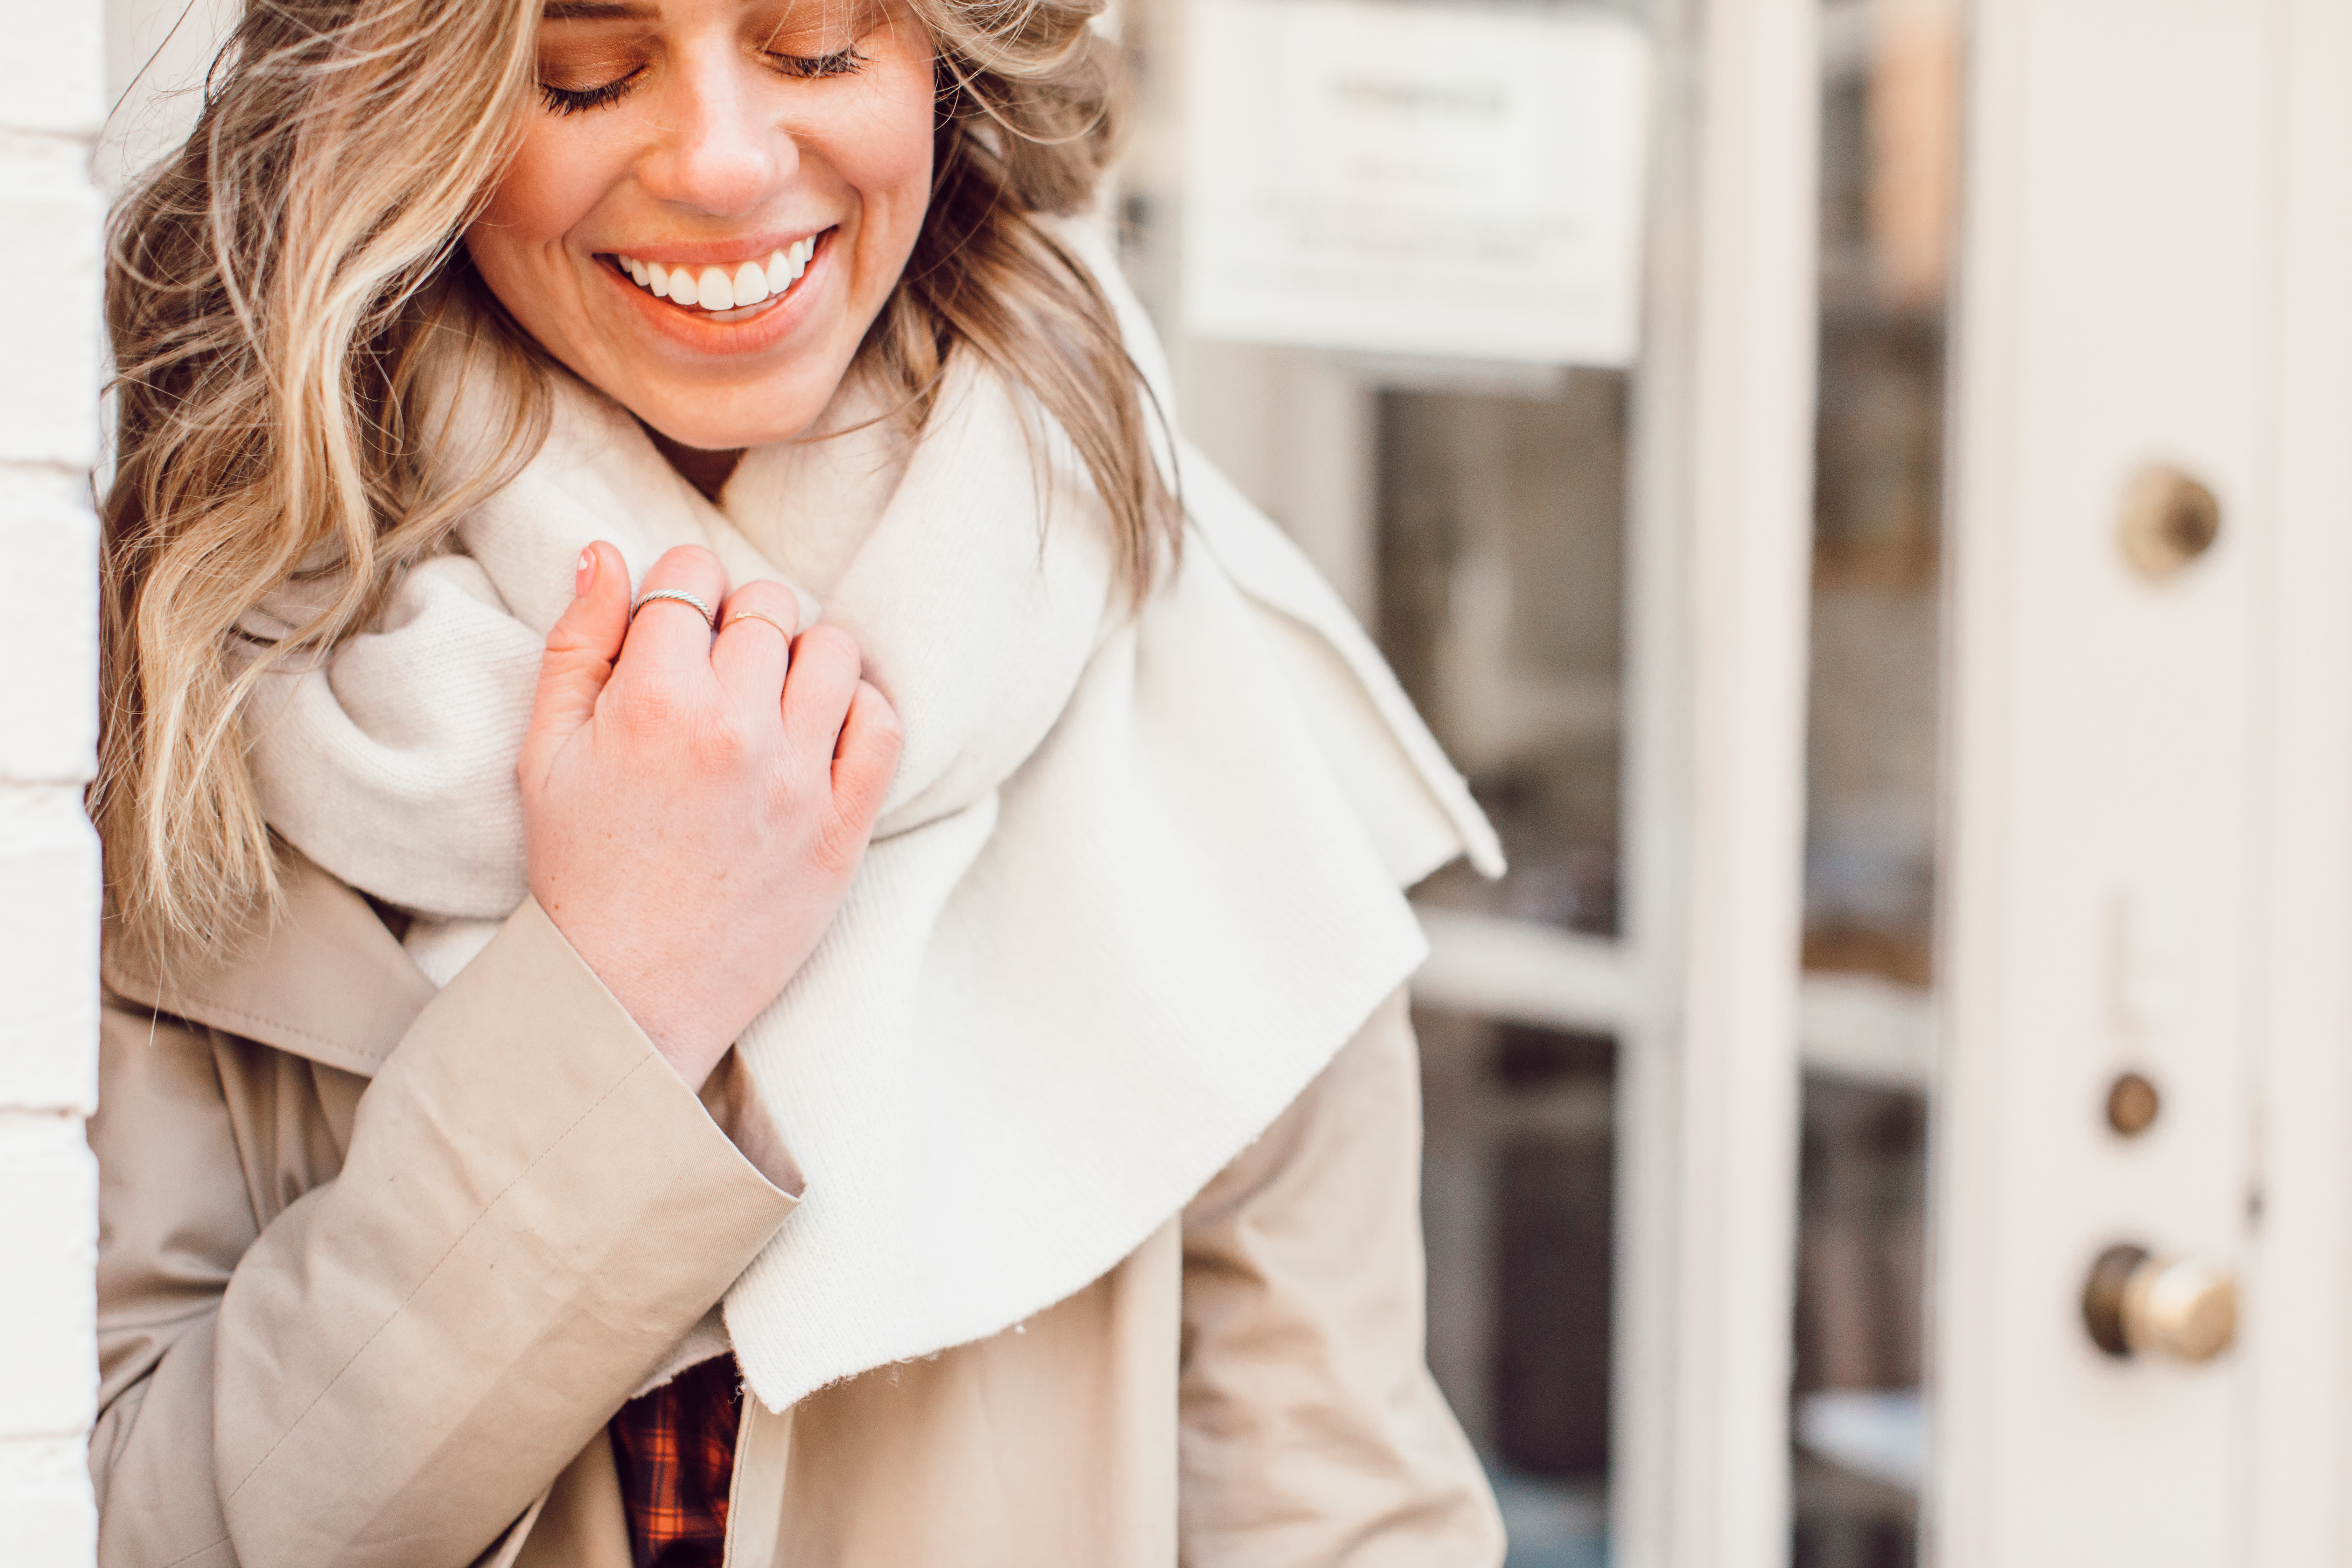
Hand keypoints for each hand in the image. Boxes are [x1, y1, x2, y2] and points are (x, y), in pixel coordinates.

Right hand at [517, 542, 900, 1087]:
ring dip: (801, 658)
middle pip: (766, 606)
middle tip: (713, 672)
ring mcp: (798, 780)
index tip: (673, 628)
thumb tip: (606, 554)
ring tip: (767, 697)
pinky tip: (817, 732)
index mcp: (654, 702)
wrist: (626, 994)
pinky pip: (882, 725)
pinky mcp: (842, 826)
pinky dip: (858, 712)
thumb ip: (578, 644)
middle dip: (737, 622)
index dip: (680, 590)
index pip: (692, 576)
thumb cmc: (579, 871)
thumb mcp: (545, 753)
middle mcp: (735, 731)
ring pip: (833, 651)